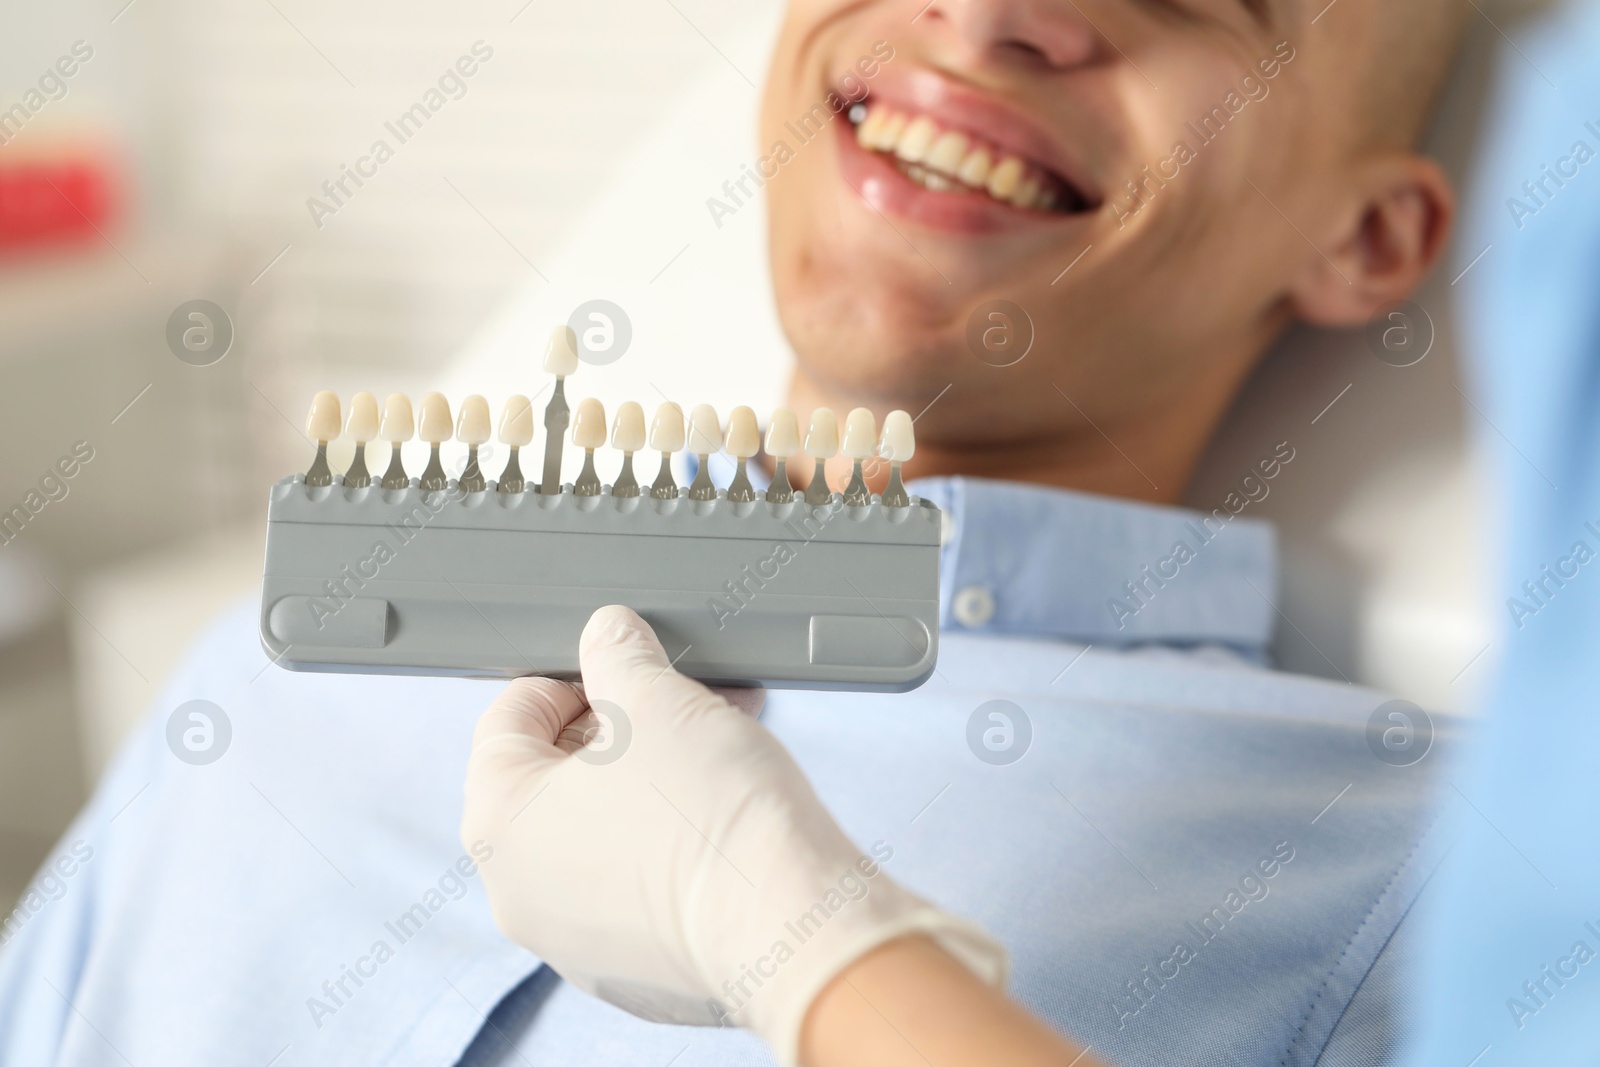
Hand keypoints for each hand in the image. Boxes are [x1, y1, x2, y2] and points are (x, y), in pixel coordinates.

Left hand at [461, 605, 1005, 1064]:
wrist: (792, 925)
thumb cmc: (712, 816)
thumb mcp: (656, 697)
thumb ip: (616, 653)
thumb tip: (608, 637)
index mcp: (499, 824)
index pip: (506, 721)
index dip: (568, 679)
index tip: (618, 669)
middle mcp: (520, 894)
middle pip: (554, 781)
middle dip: (621, 730)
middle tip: (680, 705)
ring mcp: (576, 943)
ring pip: (599, 837)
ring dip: (648, 786)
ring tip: (716, 752)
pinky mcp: (635, 974)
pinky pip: (638, 891)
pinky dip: (670, 850)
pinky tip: (723, 820)